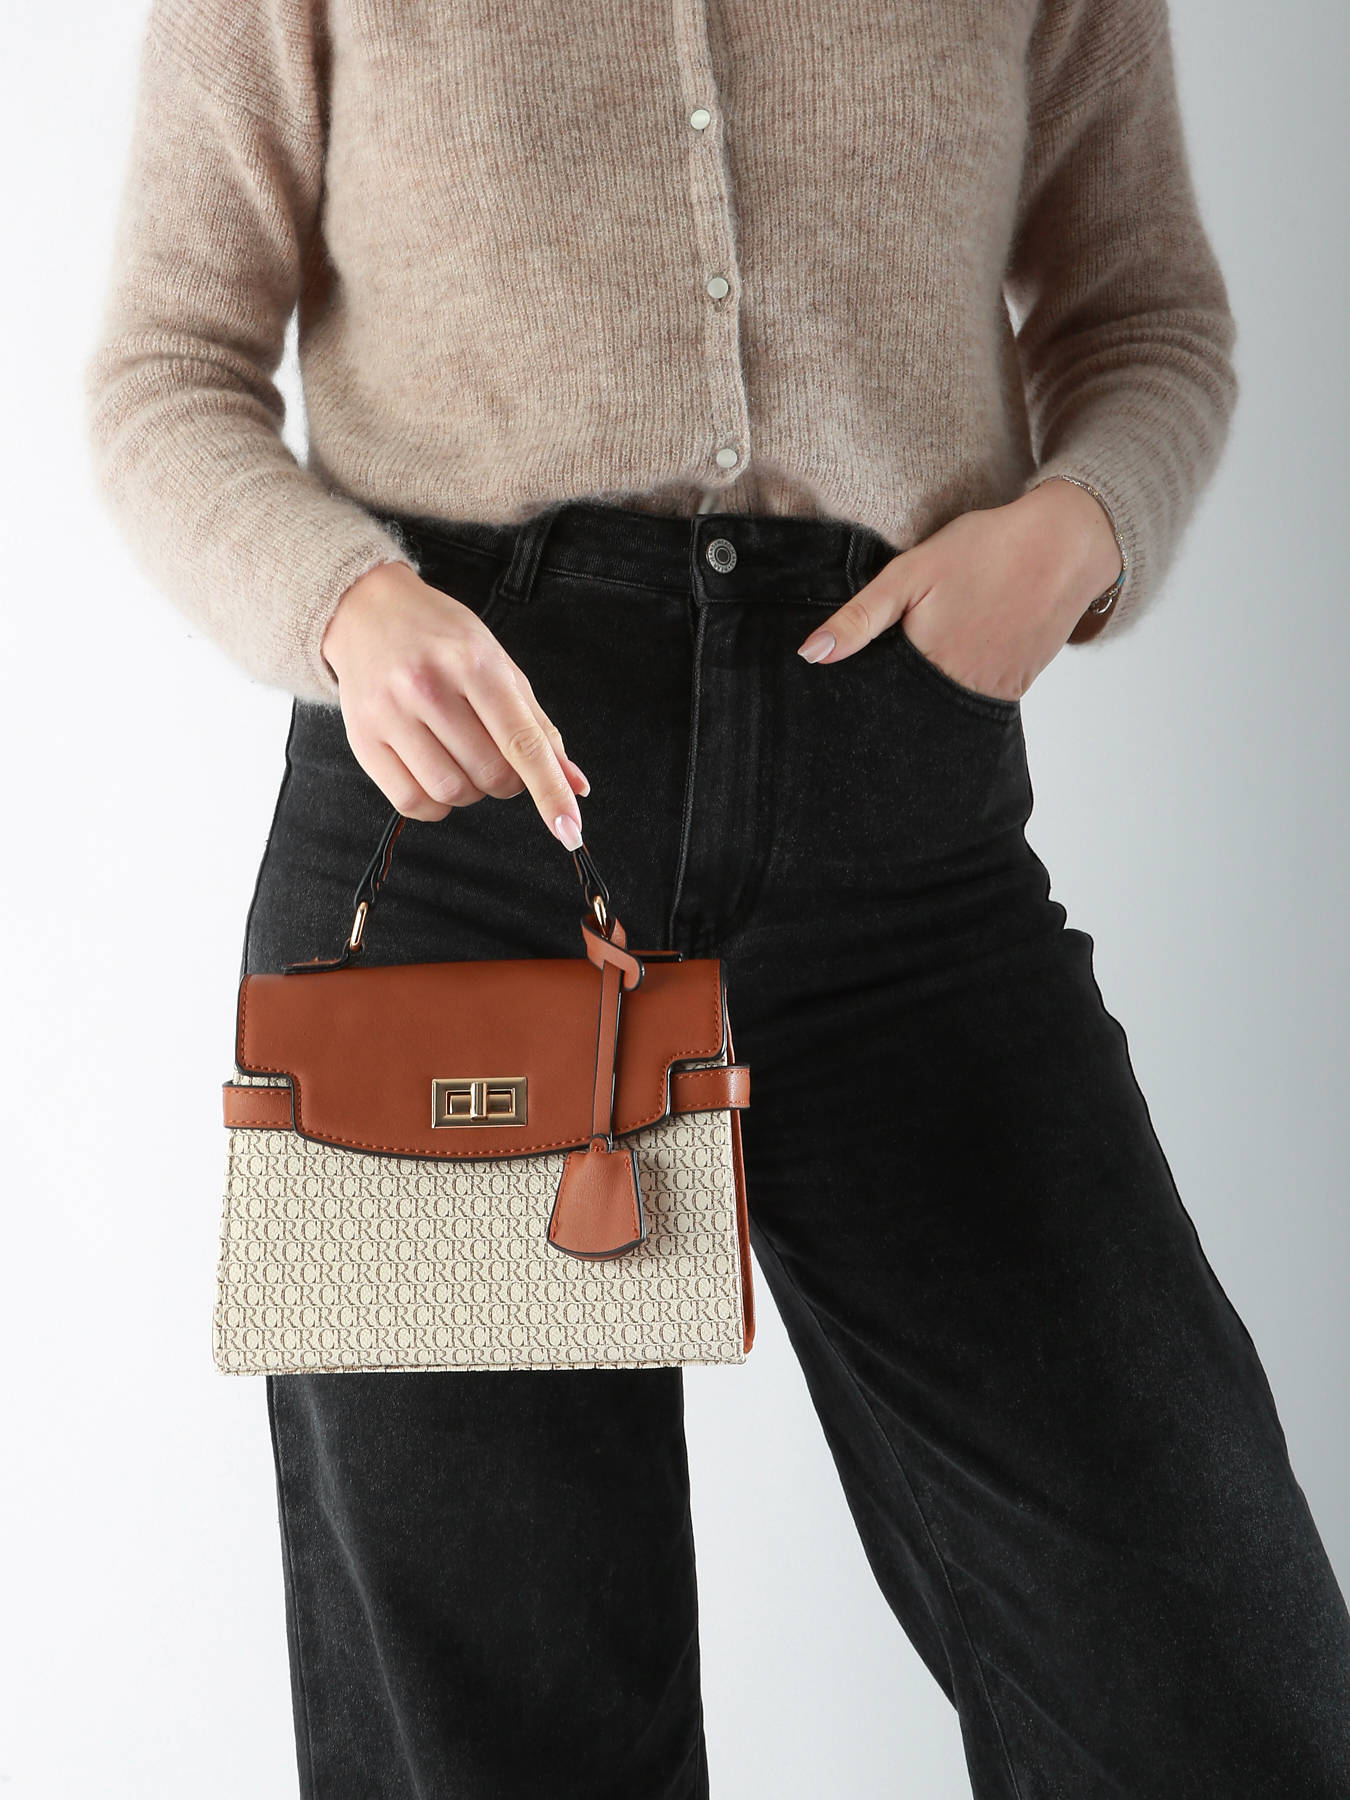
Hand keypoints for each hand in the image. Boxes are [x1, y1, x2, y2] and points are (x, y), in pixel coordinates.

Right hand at [320, 561, 589, 848]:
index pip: (522, 743)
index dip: (550, 792)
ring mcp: (390, 714)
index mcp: (473, 663)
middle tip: (496, 756)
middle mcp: (428, 686)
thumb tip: (574, 784)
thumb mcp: (498, 664)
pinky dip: (435, 804)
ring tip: (462, 759)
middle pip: (490, 775)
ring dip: (471, 792)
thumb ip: (537, 726)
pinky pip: (411, 802)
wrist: (368, 610)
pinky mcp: (362, 739)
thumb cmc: (441, 638)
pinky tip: (436, 774)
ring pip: (452, 792)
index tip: (570, 830)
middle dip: (507, 781)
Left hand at [795, 479, 1124, 700]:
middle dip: (894, 702)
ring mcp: (992, 693)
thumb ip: (858, 618)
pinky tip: (957, 661)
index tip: (850, 691)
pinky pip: (977, 703)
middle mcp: (960, 690)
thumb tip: (809, 656)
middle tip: (895, 672)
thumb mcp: (909, 573)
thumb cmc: (984, 549)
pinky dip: (961, 690)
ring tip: (925, 666)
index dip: (864, 696)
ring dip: (929, 699)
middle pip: (911, 712)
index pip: (879, 702)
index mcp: (926, 666)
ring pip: (944, 711)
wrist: (1065, 544)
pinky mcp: (1016, 687)